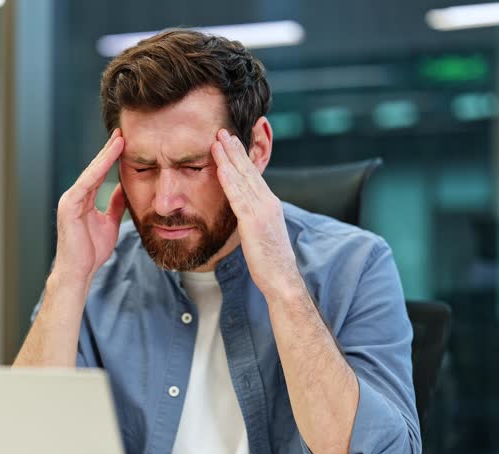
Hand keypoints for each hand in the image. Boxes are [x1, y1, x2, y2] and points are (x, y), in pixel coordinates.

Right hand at [53, 129, 126, 284]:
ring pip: (91, 172)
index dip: (111, 157)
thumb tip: (124, 188)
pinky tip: (110, 157)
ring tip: (119, 139)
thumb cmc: (91, 252)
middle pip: (95, 168)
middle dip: (108, 150)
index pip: (99, 174)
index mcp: (83, 200)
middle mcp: (75, 196)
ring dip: (105, 155)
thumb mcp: (110, 223)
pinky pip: (87, 183)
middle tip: (121, 131)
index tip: (124, 141)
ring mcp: (70, 200)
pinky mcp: (69, 206)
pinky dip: (98, 169)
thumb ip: (115, 205)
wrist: (79, 272)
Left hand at [210, 129, 301, 298]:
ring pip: (243, 178)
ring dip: (229, 157)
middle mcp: (268, 202)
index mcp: (269, 203)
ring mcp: (262, 210)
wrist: (281, 277)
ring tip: (217, 140)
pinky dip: (229, 179)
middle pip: (249, 170)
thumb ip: (252, 216)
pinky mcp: (253, 222)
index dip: (241, 156)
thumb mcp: (261, 231)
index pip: (252, 174)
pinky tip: (220, 166)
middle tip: (222, 130)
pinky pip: (238, 197)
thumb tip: (241, 209)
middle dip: (234, 148)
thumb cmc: (269, 259)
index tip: (230, 140)